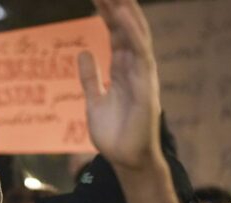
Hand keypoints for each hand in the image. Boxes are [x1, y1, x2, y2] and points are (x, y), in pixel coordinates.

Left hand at [80, 0, 160, 169]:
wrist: (124, 159)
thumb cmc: (113, 133)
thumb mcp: (94, 100)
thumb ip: (90, 77)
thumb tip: (83, 52)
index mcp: (121, 70)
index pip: (115, 34)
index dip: (107, 13)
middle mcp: (134, 67)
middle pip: (125, 28)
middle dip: (115, 6)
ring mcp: (142, 74)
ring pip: (135, 34)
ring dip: (125, 11)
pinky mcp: (146, 83)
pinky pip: (140, 51)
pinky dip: (132, 31)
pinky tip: (122, 14)